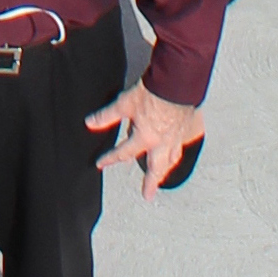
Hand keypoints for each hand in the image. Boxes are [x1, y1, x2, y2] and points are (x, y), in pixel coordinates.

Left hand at [88, 83, 204, 195]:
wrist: (176, 81)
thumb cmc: (154, 91)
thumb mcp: (125, 103)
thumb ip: (107, 116)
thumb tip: (91, 122)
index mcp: (145, 138)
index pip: (124, 152)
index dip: (110, 158)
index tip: (102, 164)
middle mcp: (161, 142)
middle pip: (156, 168)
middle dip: (150, 182)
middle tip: (148, 194)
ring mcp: (176, 137)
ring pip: (171, 159)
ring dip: (166, 169)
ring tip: (163, 174)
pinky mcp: (186, 128)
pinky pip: (181, 145)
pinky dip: (177, 150)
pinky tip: (176, 150)